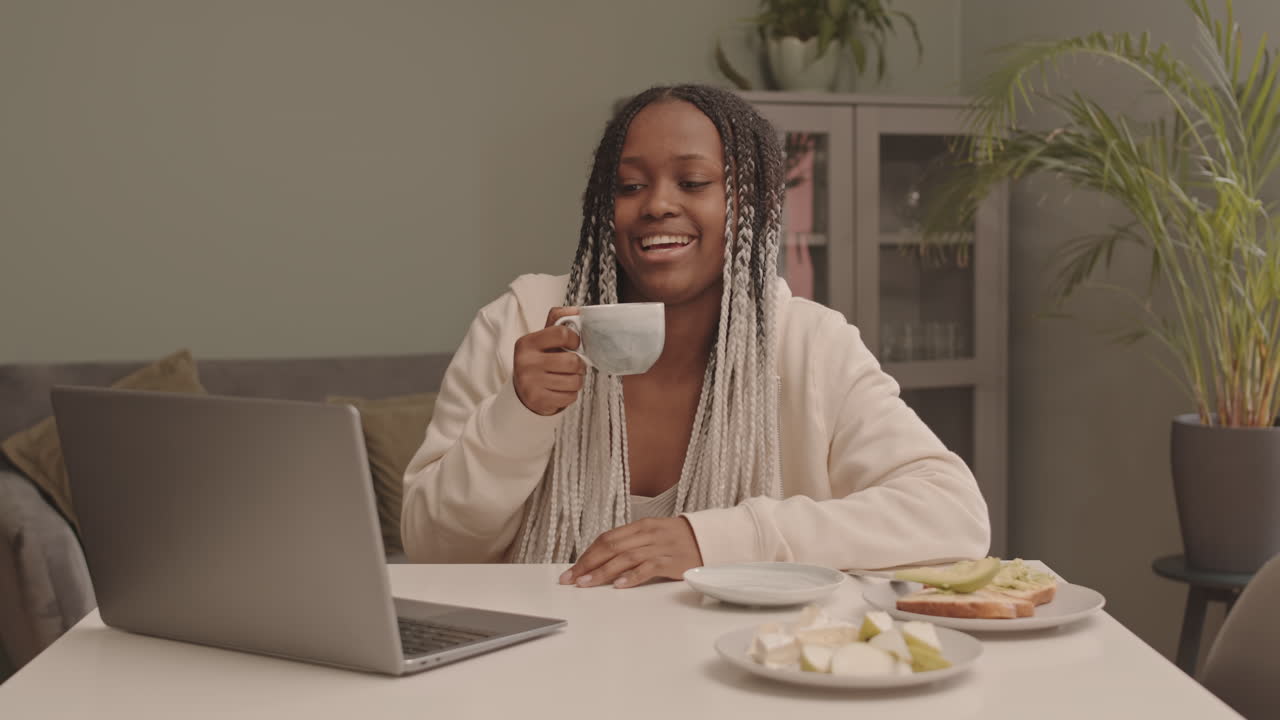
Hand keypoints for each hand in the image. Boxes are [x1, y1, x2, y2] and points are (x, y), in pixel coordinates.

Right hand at [513, 307, 585, 415]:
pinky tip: (560, 390)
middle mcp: (526, 361)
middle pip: (572, 361)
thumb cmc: (538, 362)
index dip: (575, 339)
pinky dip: (571, 394)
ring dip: (577, 380)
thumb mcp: (543, 339)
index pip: (562, 333)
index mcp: (527, 342)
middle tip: (574, 365)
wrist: (522, 392)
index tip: (574, 344)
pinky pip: (570, 396)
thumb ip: (558, 322)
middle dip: (579, 365)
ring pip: (574, 381)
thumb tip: (577, 311)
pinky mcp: (538, 399)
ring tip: (567, 378)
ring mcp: (530, 382)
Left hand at [558, 517, 703, 588]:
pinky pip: (648, 568)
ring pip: (625, 557)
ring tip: (587, 584)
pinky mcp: (673, 561)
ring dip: (603, 572)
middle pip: (611, 547)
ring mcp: (661, 547)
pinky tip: (619, 585)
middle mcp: (648, 534)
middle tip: (571, 579)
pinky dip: (632, 576)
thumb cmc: (680, 540)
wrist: (712, 538)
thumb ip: (631, 545)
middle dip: (588, 564)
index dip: (587, 554)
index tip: (571, 570)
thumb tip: (602, 561)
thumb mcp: (654, 536)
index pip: (607, 538)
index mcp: (642, 526)